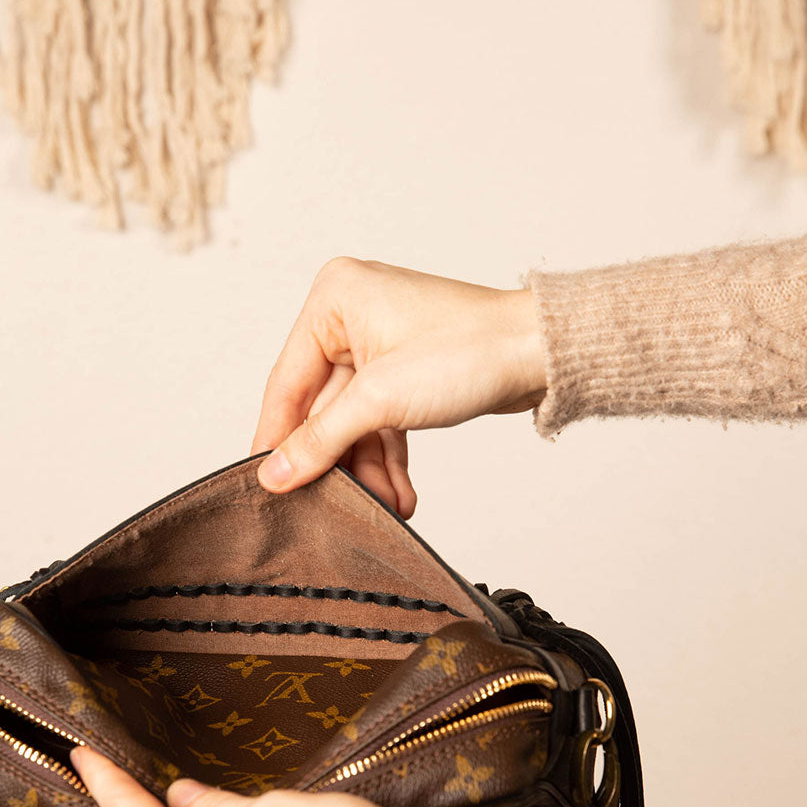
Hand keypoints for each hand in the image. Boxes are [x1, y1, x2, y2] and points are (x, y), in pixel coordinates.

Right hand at [251, 257, 545, 514]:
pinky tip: (398, 496)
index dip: (277, 439)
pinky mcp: (403, 372)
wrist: (541, 354)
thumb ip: (321, 439)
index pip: (287, 382)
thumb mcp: (381, 400)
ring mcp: (378, 345)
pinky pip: (380, 422)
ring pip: (353, 422)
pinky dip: (387, 459)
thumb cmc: (472, 349)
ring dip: (367, 469)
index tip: (265, 486)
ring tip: (382, 506)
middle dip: (338, 462)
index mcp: (333, 300)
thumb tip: (274, 473)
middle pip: (321, 408)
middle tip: (329, 505)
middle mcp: (350, 316)